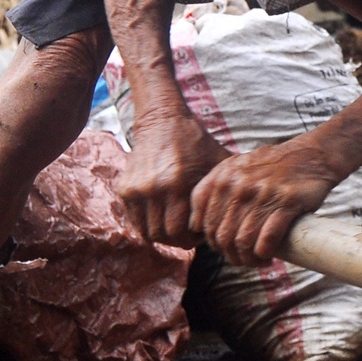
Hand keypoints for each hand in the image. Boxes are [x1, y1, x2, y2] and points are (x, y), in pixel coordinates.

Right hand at [117, 113, 229, 244]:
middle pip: (164, 235)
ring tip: (176, 226)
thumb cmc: (197, 144)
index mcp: (179, 184)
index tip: (203, 231)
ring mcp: (137, 190)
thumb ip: (227, 189)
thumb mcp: (219, 163)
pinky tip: (163, 217)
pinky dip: (148, 225)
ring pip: (147, 232)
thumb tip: (237, 220)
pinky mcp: (124, 189)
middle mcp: (155, 189)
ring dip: (162, 235)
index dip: (194, 238)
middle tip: (190, 234)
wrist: (162, 122)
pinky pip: (135, 221)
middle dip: (179, 239)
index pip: (182, 232)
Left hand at [191, 141, 339, 266]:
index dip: (211, 241)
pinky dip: (264, 254)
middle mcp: (238, 185)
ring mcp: (262, 194)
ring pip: (243, 242)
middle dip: (231, 255)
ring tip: (257, 261)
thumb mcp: (236, 167)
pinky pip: (266, 240)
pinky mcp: (286, 203)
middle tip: (243, 259)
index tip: (223, 247)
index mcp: (222, 177)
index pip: (202, 222)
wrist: (310, 154)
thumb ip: (215, 190)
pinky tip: (268, 256)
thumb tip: (196, 225)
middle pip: (222, 237)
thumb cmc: (272, 166)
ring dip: (248, 259)